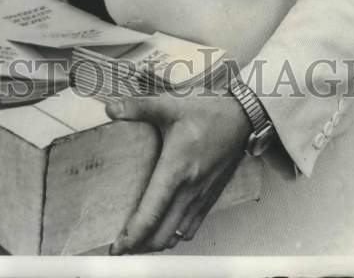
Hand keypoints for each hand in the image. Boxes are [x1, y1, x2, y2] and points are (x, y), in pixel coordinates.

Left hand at [105, 88, 249, 253]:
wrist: (241, 120)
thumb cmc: (208, 114)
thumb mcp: (169, 106)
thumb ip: (138, 107)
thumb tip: (111, 109)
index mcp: (175, 170)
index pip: (151, 214)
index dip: (132, 235)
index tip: (116, 246)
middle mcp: (189, 190)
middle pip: (161, 234)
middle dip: (139, 246)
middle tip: (120, 246)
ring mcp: (201, 197)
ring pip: (177, 235)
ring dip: (157, 242)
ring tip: (138, 240)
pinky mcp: (210, 198)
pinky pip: (192, 228)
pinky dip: (176, 235)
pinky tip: (165, 230)